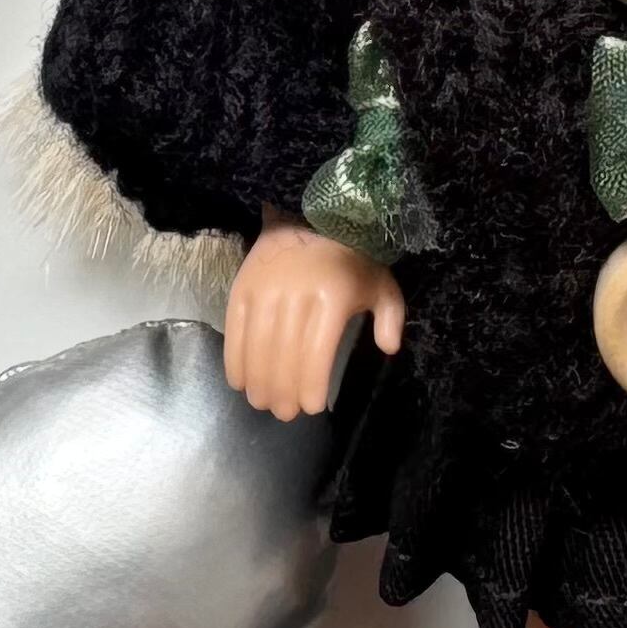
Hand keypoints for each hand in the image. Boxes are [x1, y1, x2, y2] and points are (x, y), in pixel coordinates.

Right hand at [223, 217, 404, 421]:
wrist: (311, 214)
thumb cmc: (351, 256)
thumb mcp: (381, 282)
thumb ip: (391, 317)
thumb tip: (389, 349)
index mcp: (334, 296)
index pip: (317, 350)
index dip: (312, 383)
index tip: (312, 407)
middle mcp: (297, 294)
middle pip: (286, 354)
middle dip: (284, 390)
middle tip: (285, 413)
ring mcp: (266, 290)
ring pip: (259, 346)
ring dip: (259, 381)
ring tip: (263, 403)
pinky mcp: (244, 287)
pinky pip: (235, 329)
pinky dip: (235, 359)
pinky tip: (240, 382)